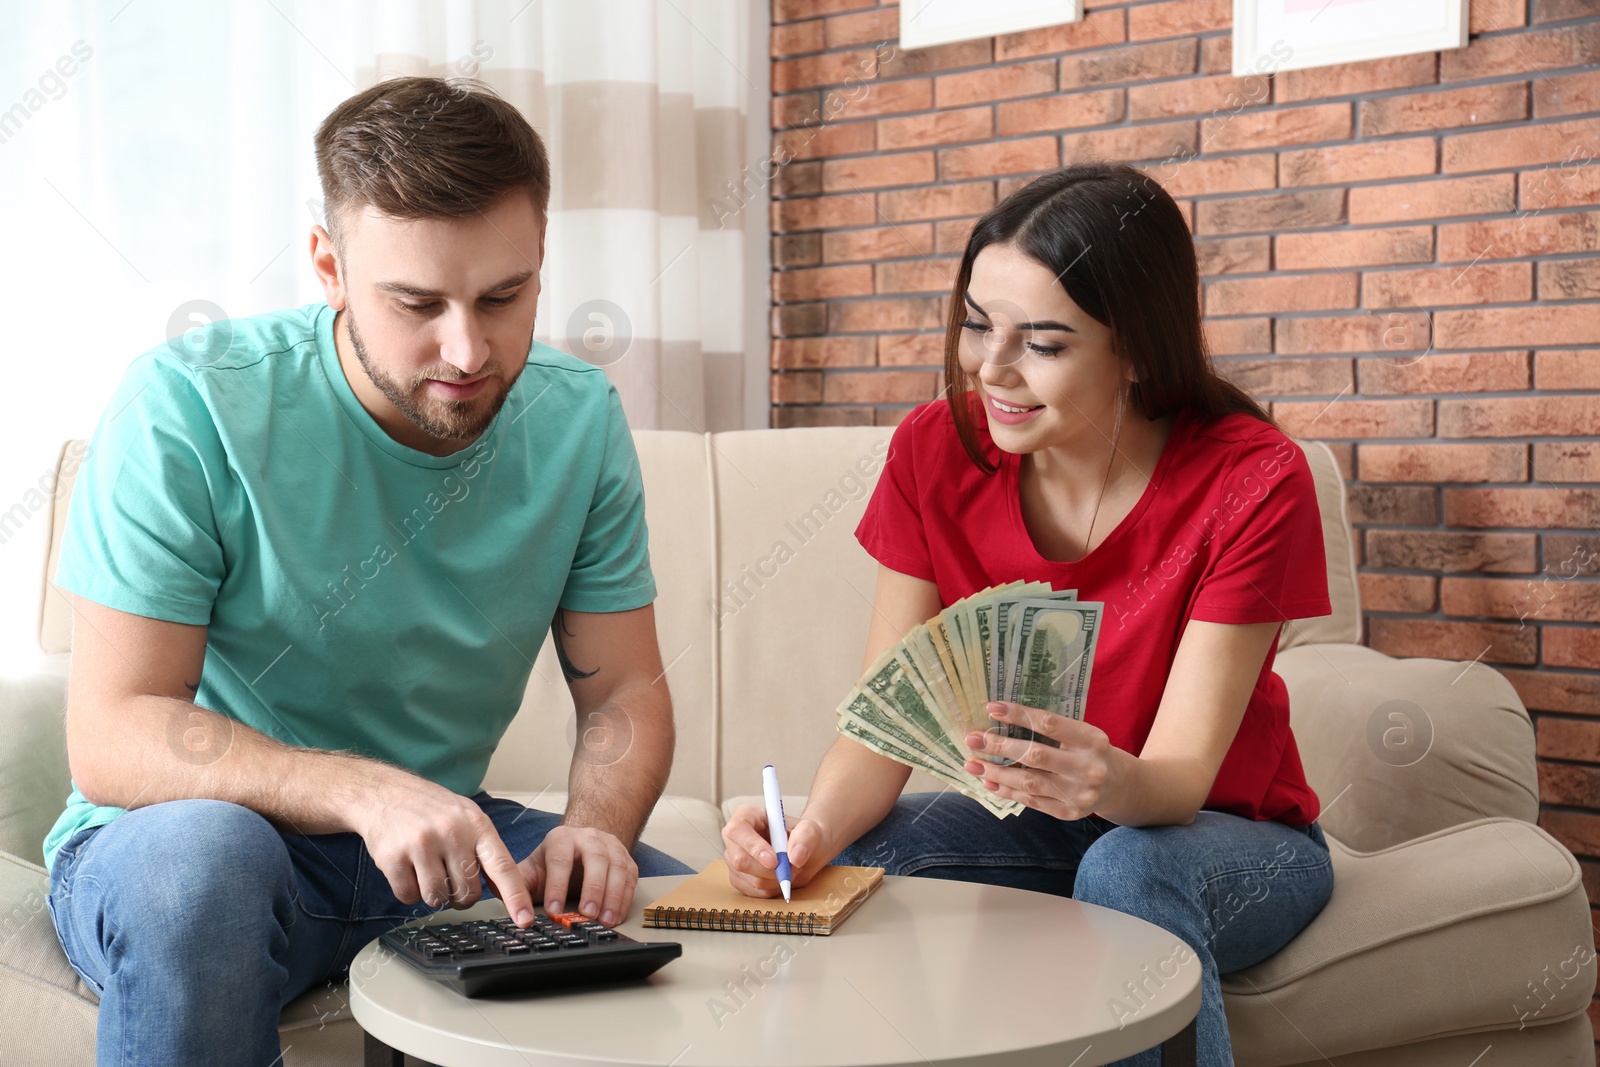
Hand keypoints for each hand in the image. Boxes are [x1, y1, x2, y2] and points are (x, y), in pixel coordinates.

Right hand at [356, 777, 535, 925]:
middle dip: (460, 895)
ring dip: (433, 893)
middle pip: (468, 893)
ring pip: (437, 898)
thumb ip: (486, 849)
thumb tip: (506, 890)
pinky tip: (408, 868)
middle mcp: (452, 833)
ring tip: (427, 868)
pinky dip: (408, 891)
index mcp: (477, 825)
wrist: (385, 793)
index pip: (503, 867)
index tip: (525, 919)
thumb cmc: (432, 809)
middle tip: (450, 878)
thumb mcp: (467, 817)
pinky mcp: (394, 857)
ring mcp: (422, 844)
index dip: (516, 896)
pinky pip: (408, 897)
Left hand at [517, 824, 637, 925]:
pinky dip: (625, 898)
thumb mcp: (533, 870)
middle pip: (595, 858)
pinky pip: (630, 877)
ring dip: (613, 895)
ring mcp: (610, 846)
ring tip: (606, 921)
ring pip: (617, 866)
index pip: (559, 859)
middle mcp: (588, 838)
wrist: (580, 847)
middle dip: (593, 888)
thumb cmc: (553, 864)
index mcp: (561, 839)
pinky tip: (617, 915)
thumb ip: (517, 884)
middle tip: (588, 915)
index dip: (557, 886)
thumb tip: (499, 895)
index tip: (554, 910)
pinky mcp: (626, 859)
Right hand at [721, 803, 830, 897]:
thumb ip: (805, 838)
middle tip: (792, 868)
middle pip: (739, 859)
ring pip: (748, 878)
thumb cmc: (803, 836)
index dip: (754, 847)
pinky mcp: (737, 877)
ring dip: (775, 880)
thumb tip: (795, 857)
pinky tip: (780, 878)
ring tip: (790, 870)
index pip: (738, 830)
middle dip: (769, 871)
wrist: (803, 852)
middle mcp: (735, 836)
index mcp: (747, 815)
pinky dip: (771, 889)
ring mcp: (733, 858)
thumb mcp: (810, 830)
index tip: (775, 861)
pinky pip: (751, 891)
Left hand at [964, 701, 1114, 820]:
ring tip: (972, 764)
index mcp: (1092, 740)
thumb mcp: (1082, 734)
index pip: (1050, 724)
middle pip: (1036, 756)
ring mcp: (1080, 794)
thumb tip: (1000, 720)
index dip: (1018, 715)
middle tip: (972, 739)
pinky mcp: (1069, 813)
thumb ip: (1051, 729)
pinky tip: (989, 783)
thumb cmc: (1090, 751)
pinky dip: (1008, 792)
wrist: (1120, 785)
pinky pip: (1032, 802)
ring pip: (1029, 782)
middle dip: (999, 747)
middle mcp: (1088, 768)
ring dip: (996, 773)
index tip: (991, 708)